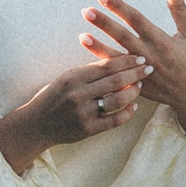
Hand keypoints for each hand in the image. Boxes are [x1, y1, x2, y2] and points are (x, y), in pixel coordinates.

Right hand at [0, 55, 151, 175]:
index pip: (106, 65)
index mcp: (73, 77)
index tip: (140, 56)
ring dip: (133, 91)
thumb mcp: (66, 78)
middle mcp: (78, 94)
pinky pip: (114, 120)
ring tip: (141, 85)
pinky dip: (128, 112)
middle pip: (115, 80)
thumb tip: (116, 62)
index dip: (126, 60)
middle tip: (149, 67)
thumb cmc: (52, 97)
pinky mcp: (88, 129)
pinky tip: (135, 106)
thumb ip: (88, 72)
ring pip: (117, 99)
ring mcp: (83, 113)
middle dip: (136, 73)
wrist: (36, 124)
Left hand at [83, 0, 185, 138]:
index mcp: (162, 40)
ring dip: (98, 46)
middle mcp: (150, 55)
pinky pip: (116, 75)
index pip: (136, 19)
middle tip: (86, 10)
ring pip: (115, 58)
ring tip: (82, 35)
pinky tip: (91, 57)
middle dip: (103, 23)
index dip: (118, 6)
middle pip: (122, 36)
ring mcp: (141, 72)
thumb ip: (179, 8)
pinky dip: (102, 66)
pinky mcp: (137, 85)